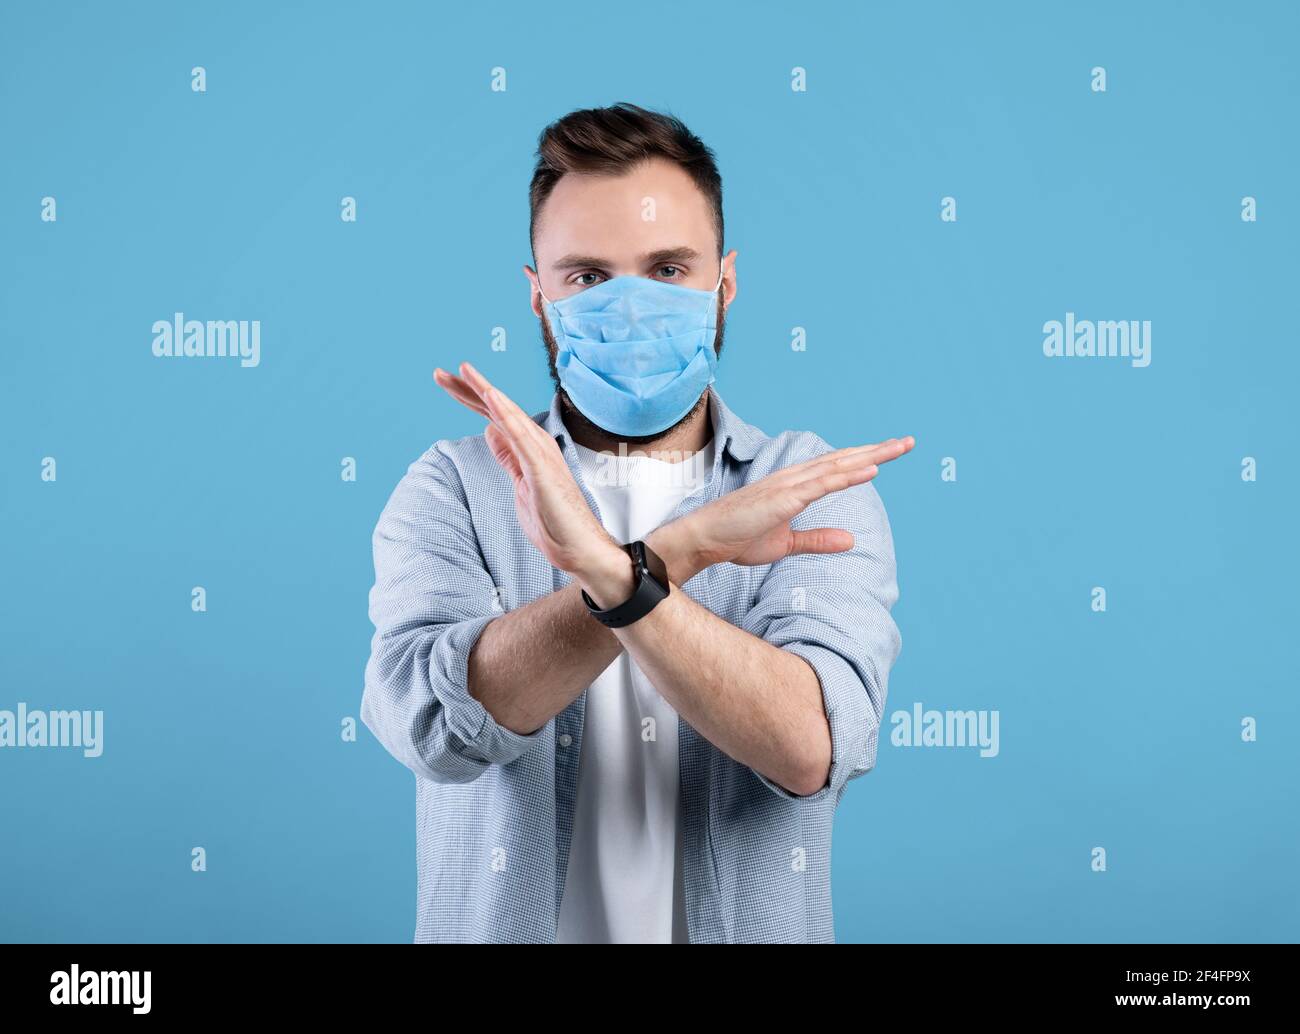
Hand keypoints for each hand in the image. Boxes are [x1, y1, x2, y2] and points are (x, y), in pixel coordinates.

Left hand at [433, 363, 631, 601]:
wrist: (578, 546)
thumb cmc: (554, 519)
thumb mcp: (520, 482)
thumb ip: (508, 456)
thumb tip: (491, 432)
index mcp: (527, 447)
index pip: (493, 417)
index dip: (470, 398)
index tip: (446, 382)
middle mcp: (535, 443)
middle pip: (496, 409)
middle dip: (468, 389)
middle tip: (439, 374)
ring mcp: (540, 453)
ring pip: (508, 414)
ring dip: (486, 392)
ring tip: (464, 372)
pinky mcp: (542, 467)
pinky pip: (521, 435)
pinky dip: (506, 414)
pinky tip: (491, 398)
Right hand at [647, 436, 914, 583]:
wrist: (705, 540)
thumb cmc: (738, 538)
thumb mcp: (786, 543)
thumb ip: (818, 539)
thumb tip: (851, 540)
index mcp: (795, 486)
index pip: (837, 467)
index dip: (865, 458)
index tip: (891, 453)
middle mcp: (794, 478)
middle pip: (843, 459)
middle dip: (877, 449)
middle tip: (908, 442)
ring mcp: (789, 485)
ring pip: (837, 466)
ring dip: (870, 455)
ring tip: (899, 448)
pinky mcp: (783, 498)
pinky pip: (822, 484)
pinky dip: (848, 475)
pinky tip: (871, 468)